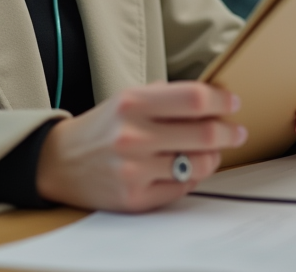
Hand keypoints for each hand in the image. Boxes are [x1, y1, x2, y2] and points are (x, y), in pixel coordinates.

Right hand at [35, 81, 246, 211]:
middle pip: (204, 134)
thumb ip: (167, 97)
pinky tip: (187, 168)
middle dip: (229, 133)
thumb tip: (213, 99)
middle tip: (236, 132)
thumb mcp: (128, 98)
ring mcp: (133, 170)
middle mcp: (133, 136)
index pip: (194, 99)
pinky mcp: (134, 198)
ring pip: (199, 165)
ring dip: (213, 157)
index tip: (232, 104)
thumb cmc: (102, 127)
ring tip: (211, 151)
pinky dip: (192, 176)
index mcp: (132, 103)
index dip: (221, 101)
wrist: (59, 162)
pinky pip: (183, 188)